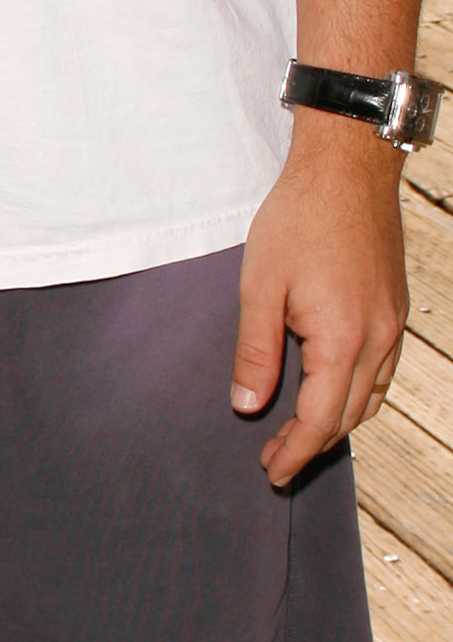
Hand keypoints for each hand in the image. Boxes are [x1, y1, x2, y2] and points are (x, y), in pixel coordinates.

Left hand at [232, 120, 408, 485]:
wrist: (347, 170)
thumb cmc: (299, 220)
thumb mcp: (260, 286)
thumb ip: (254, 351)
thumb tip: (247, 404)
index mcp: (343, 340)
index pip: (321, 420)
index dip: (294, 451)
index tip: (271, 471)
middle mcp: (378, 340)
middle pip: (349, 417)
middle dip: (312, 446)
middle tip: (276, 462)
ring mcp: (393, 325)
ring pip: (371, 398)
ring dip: (337, 422)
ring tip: (300, 435)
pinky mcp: (395, 309)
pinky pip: (381, 371)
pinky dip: (357, 394)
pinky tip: (333, 391)